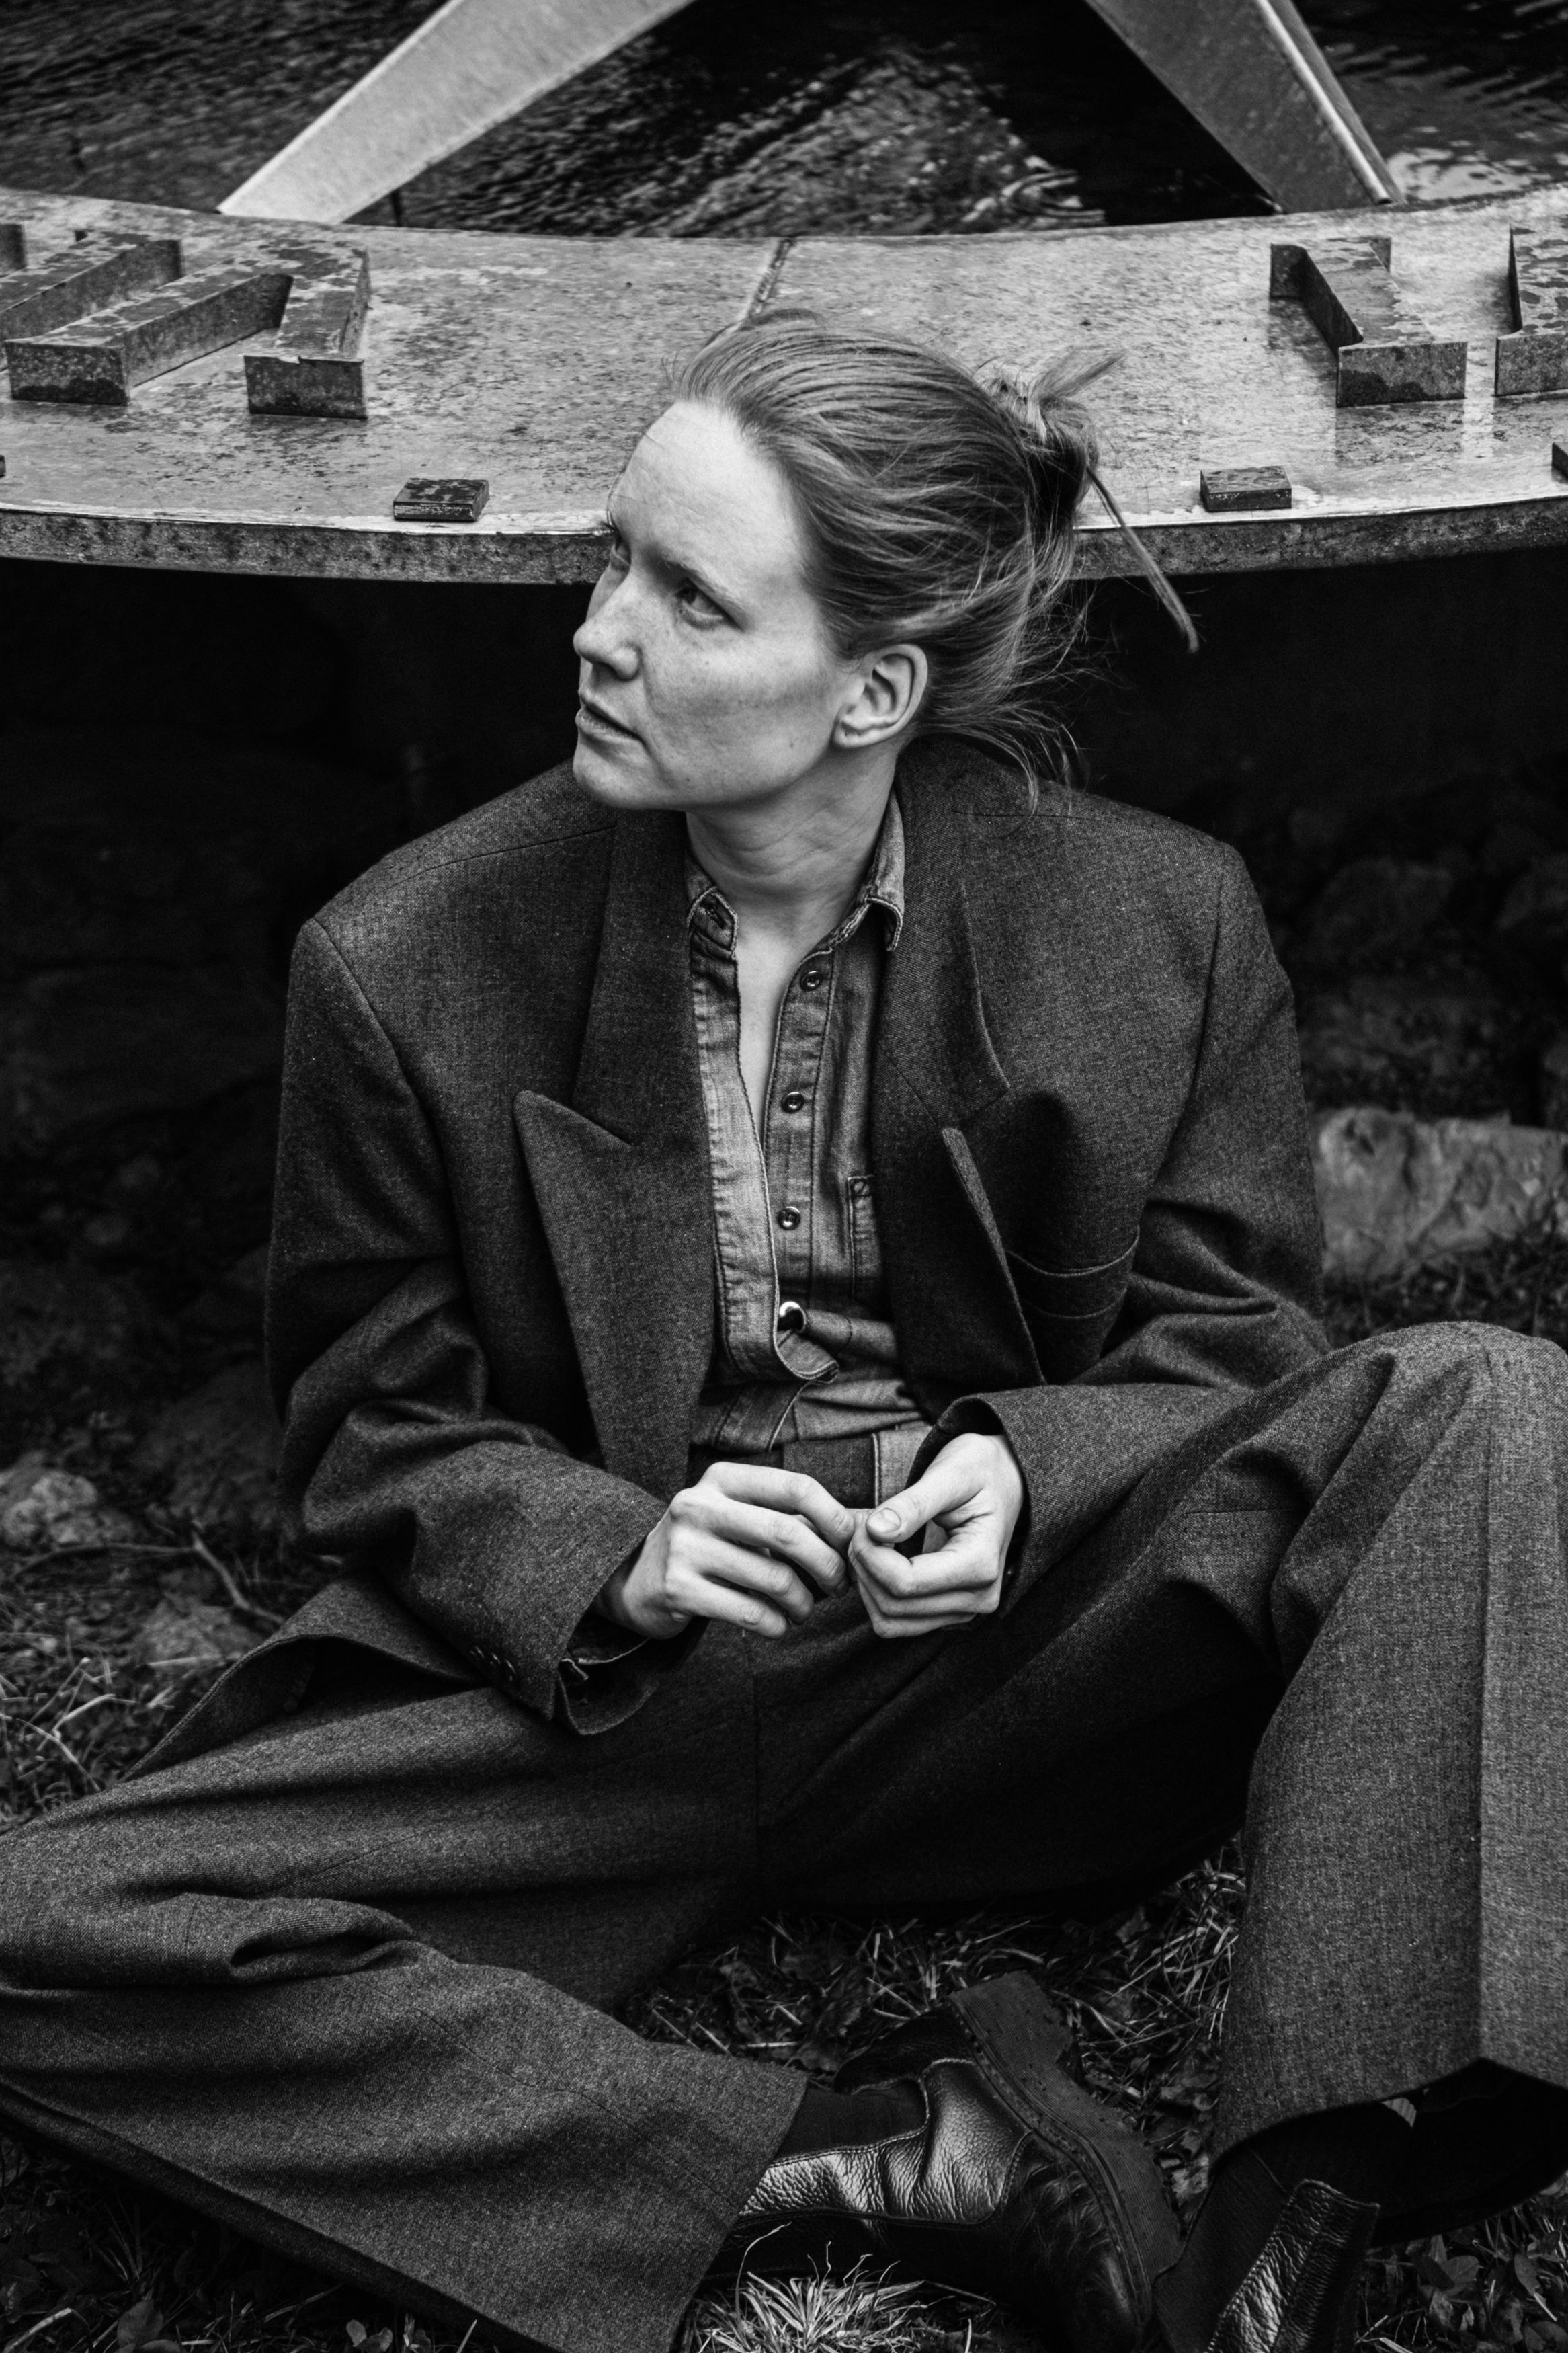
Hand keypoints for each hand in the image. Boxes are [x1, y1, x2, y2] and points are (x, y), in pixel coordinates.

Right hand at [599, 1462, 854, 1640]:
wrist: (638, 1579)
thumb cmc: (709, 1545)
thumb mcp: (738, 1516)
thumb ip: (788, 1517)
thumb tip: (861, 1529)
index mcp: (722, 1479)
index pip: (796, 1487)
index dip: (835, 1518)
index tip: (850, 1544)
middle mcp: (699, 1506)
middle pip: (788, 1533)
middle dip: (827, 1565)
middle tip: (837, 1585)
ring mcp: (685, 1547)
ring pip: (774, 1579)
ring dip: (803, 1603)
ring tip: (803, 1609)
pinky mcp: (679, 1589)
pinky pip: (751, 1613)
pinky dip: (777, 1625)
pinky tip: (777, 1625)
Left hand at [849, 1431, 1023, 1639]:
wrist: (1005, 1481)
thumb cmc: (980, 1471)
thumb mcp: (950, 1473)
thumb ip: (912, 1504)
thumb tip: (874, 1530)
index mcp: (980, 1564)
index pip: (905, 1582)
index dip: (869, 1555)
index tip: (861, 1521)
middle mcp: (978, 1598)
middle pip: (893, 1606)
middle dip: (864, 1567)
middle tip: (860, 1527)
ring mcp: (966, 1611)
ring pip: (891, 1621)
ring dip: (867, 1584)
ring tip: (867, 1542)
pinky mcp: (950, 1613)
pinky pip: (898, 1621)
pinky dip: (877, 1594)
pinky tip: (878, 1559)